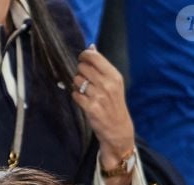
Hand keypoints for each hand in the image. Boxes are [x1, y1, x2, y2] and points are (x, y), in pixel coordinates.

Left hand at [72, 45, 134, 166]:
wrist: (118, 128)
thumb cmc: (114, 103)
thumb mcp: (113, 82)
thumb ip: (101, 65)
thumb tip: (91, 47)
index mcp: (114, 75)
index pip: (93, 57)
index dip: (83, 56)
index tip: (82, 60)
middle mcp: (107, 84)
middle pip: (82, 68)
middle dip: (80, 72)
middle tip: (84, 80)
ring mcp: (99, 96)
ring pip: (77, 81)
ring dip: (77, 85)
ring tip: (84, 91)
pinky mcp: (91, 108)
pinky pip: (75, 95)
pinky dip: (76, 97)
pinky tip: (82, 100)